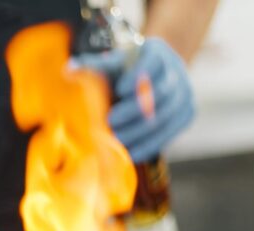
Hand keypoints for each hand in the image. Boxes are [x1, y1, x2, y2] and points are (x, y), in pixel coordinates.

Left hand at [74, 38, 194, 162]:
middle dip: (135, 110)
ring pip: (166, 116)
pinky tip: (131, 154)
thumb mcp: (111, 64)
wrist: (152, 76)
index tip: (119, 88)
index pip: (153, 62)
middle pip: (161, 93)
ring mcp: (184, 95)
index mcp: (158, 53)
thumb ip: (93, 67)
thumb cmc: (125, 70)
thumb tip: (68, 69)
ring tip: (117, 141)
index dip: (139, 76)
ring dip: (140, 132)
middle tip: (110, 122)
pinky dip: (151, 144)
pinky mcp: (186, 114)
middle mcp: (176, 72)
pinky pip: (171, 132)